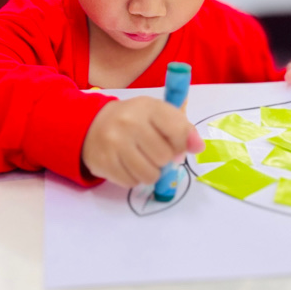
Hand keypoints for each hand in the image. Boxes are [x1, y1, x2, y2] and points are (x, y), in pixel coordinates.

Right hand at [82, 97, 203, 187]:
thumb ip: (182, 129)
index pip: (178, 130)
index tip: (179, 145)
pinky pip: (131, 183)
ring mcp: (113, 143)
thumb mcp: (158, 115)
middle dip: (164, 159)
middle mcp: (129, 122)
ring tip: (143, 160)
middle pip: (164, 157)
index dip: (184, 144)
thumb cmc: (134, 120)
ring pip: (149, 175)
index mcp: (148, 106)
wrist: (92, 124)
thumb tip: (198, 147)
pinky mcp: (103, 162)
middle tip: (154, 151)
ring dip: (151, 172)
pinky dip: (134, 178)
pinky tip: (128, 164)